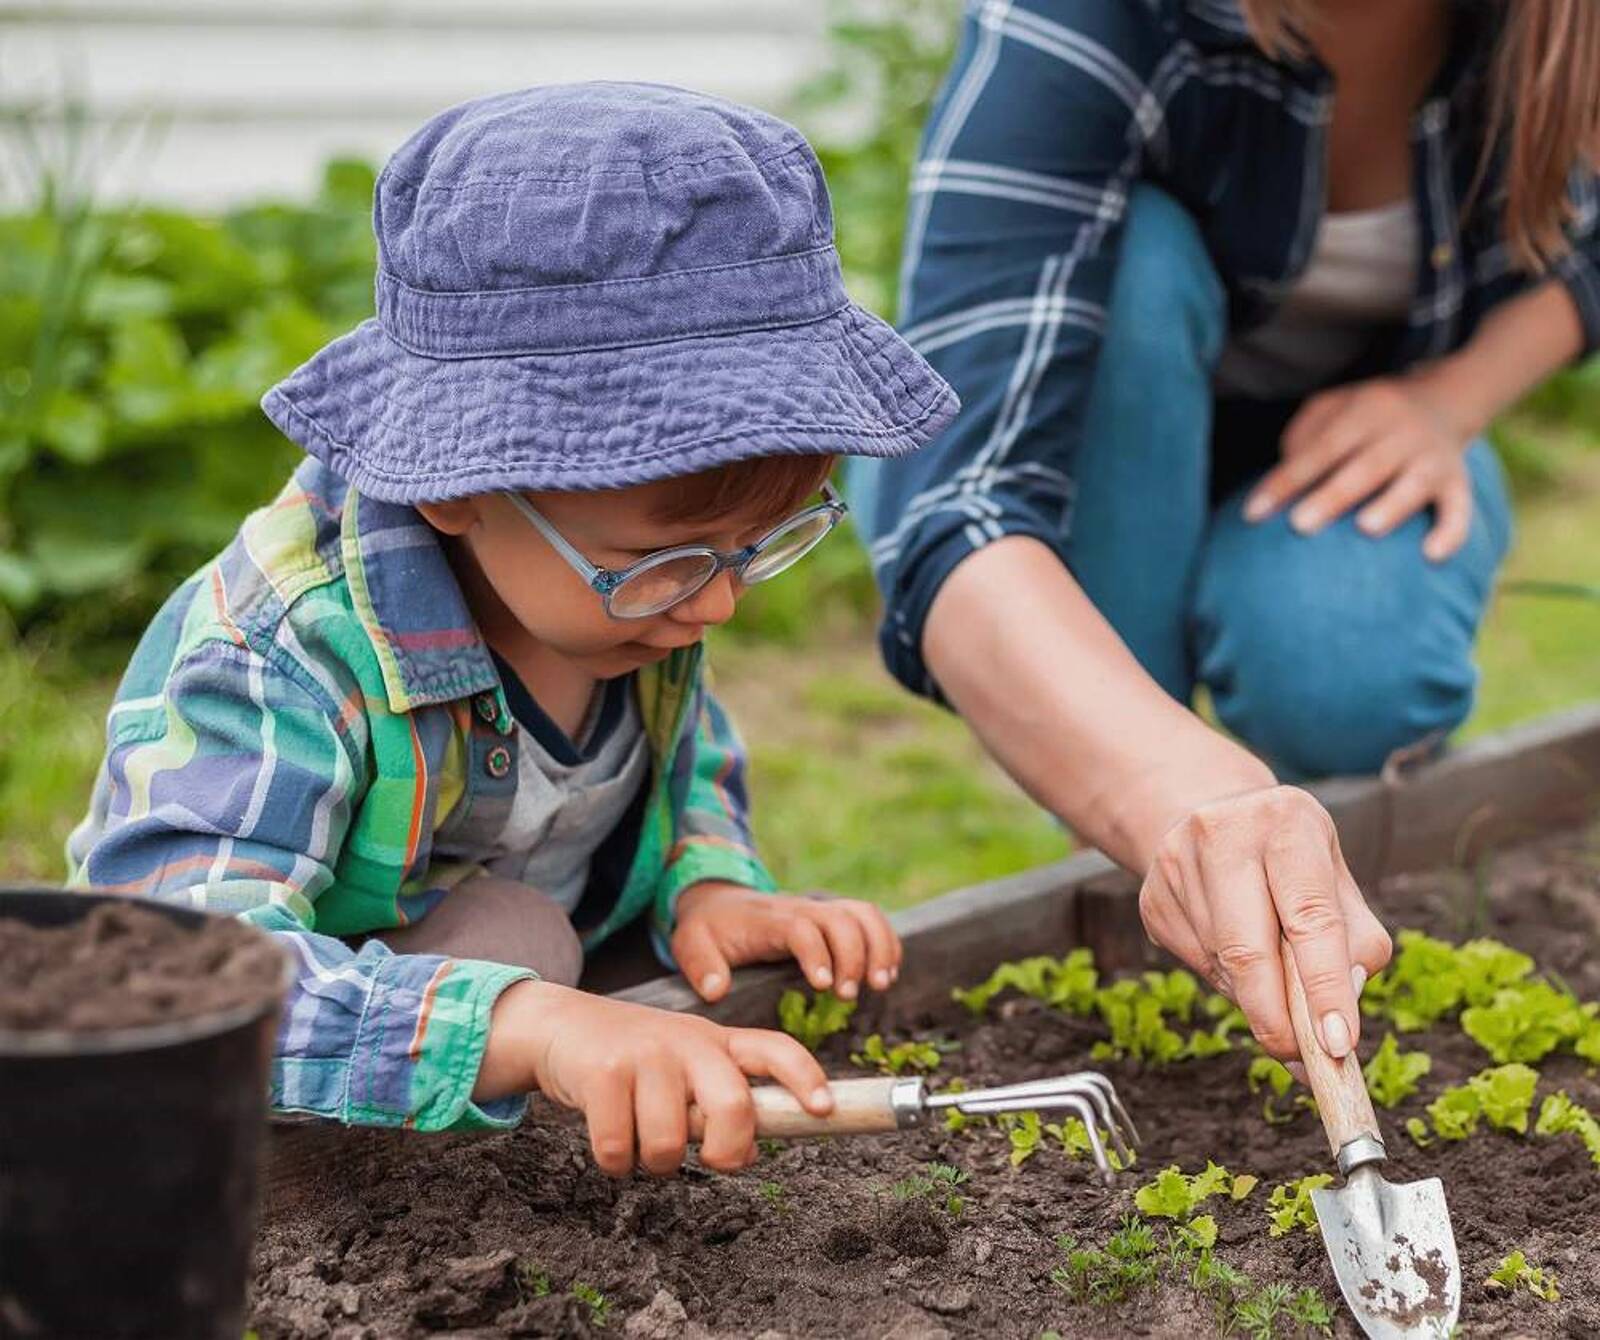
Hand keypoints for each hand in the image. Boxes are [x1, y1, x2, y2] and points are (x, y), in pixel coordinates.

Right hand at [476, 980, 831, 1175]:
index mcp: (717, 1041)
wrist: (562, 1025)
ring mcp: (646, 1053)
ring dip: (653, 1161)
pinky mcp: (605, 1071)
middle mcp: (688, 1041)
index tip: (823, 1109)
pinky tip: (609, 1137)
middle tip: (709, 1158)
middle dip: (725, 1150)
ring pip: (669, 1143)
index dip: (805, 1078)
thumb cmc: (634, 1059)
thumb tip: (750, 1153)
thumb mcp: (685, 1069)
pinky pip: (619, 1149)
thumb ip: (721, 1104)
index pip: (775, 1049)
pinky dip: (614, 1161)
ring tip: (641, 1139)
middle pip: (733, 1106)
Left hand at [672, 881, 900, 1002]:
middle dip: (854, 956)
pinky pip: (869, 918)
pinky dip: (886, 941)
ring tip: (881, 984)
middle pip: (840, 919)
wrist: (718, 900)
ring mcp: (819, 909)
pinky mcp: (832, 916)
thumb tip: (717, 990)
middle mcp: (799, 909)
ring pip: (862, 913)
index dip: (817, 954)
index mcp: (767, 919)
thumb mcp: (690, 944)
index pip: (800, 928)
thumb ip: (701, 966)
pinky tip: (887, 973)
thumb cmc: (709, 929)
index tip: (823, 986)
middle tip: (850, 996)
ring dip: (879, 946)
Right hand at [1137, 783, 1391, 1063]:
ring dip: (1255, 997)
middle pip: (1249, 950)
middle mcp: (1224, 832)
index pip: (1312, 916)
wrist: (1219, 820)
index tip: (1338, 1044)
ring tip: (1275, 979)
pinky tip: (1236, 951)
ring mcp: (1177, 864)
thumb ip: (1357, 944)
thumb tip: (1337, 1013)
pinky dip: (1225, 981)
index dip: (1325, 986)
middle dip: (1278, 1018)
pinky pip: (1195, 965)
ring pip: (1222, 965)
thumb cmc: (1294, 862)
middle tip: (1303, 1060)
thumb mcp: (1340, 883)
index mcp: (1287, 822)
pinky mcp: (1150, 897)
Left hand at [1243, 374, 1474, 561]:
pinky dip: (1451, 531)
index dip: (1287, 481)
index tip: (1253, 514)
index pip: (1321, 449)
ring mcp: (1433, 457)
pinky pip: (1461, 508)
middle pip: (1366, 466)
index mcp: (1365, 412)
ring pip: (1415, 482)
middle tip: (1299, 525)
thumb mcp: (1332, 408)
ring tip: (1365, 529)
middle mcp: (1402, 432)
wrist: (1444, 399)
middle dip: (1333, 496)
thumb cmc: (1365, 417)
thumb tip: (1281, 484)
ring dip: (1391, 506)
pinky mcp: (1458, 482)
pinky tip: (1432, 555)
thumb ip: (1303, 437)